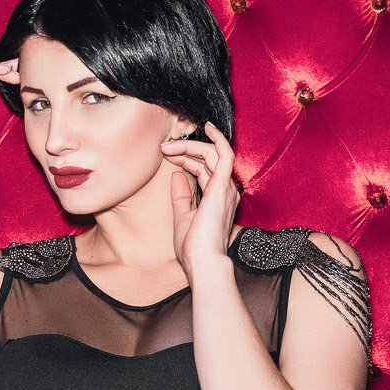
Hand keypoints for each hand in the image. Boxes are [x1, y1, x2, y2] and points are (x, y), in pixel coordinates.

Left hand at [160, 121, 241, 273]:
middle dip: (185, 149)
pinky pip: (224, 154)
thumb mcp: (182, 215)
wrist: (202, 261)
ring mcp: (226, 187)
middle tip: (164, 147)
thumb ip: (181, 196)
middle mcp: (225, 190)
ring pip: (212, 153)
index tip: (167, 155)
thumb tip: (176, 176)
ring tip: (170, 145)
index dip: (186, 158)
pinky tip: (206, 128)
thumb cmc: (194, 246)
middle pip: (208, 159)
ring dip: (190, 146)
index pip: (205, 169)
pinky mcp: (222, 186)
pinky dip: (217, 139)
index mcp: (217, 197)